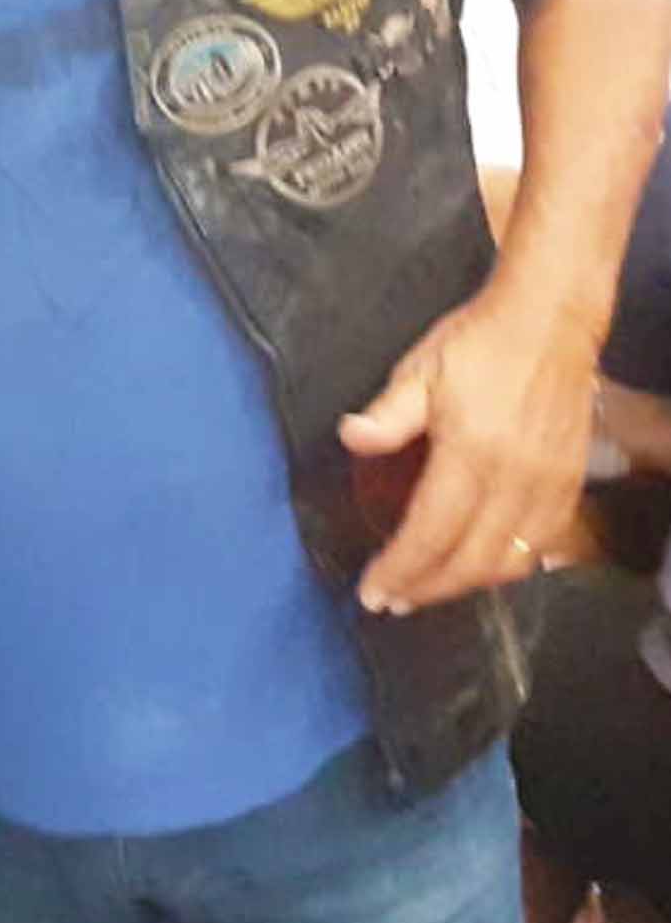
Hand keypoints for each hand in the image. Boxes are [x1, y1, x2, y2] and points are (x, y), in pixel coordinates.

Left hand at [344, 288, 601, 614]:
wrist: (550, 320)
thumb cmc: (476, 344)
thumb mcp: (419, 371)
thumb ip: (387, 415)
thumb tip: (350, 438)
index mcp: (473, 454)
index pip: (431, 532)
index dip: (400, 569)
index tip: (372, 592)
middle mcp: (517, 479)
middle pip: (471, 559)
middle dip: (427, 588)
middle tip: (390, 602)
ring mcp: (551, 485)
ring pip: (509, 560)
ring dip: (465, 584)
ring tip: (425, 589)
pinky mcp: (571, 482)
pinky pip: (542, 544)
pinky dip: (507, 566)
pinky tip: (478, 568)